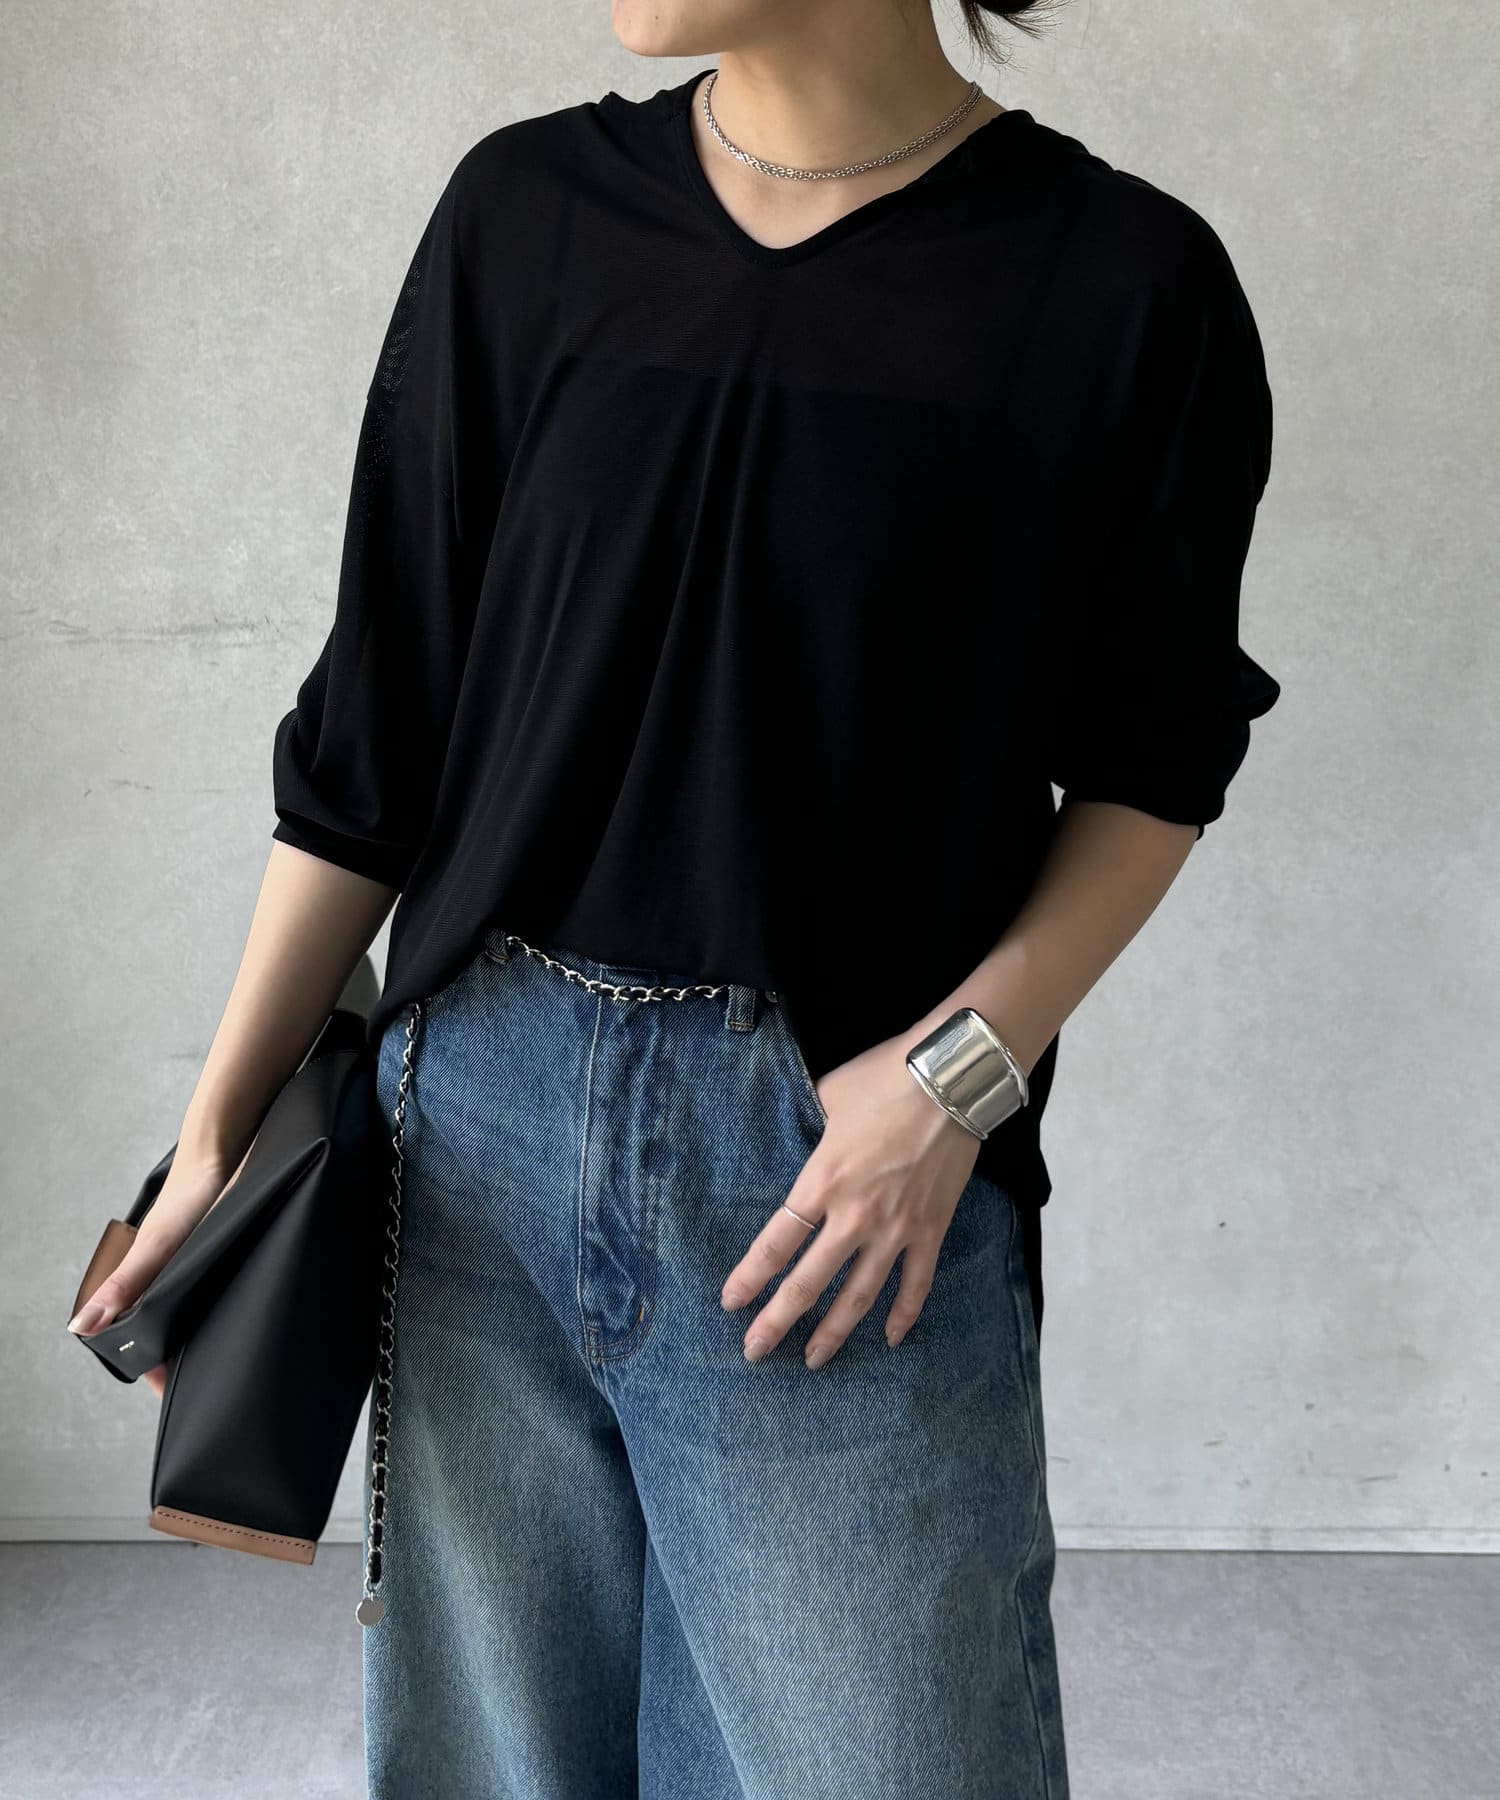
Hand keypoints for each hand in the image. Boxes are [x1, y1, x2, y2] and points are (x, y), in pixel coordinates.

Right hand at [66, 1138, 251, 1399]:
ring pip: (189, 1312)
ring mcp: (188, 1264)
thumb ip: (125, 1284)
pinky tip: (241, 1313)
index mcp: (141, 1280)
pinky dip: (220, 1308)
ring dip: (204, 1332)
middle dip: (183, 1357)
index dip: (158, 1370)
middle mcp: (162, 1276)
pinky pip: (212, 1291)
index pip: (141, 1342)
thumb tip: (82, 1326)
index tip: (180, 1397)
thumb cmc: (192, 1193)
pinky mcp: (213, 1252)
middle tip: (215, 1382)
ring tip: (231, 1355)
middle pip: (166, 1330)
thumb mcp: (161, 1245)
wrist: (228, 1145)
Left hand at [719, 1034, 982, 1367]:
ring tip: (813, 1360)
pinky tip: (890, 1338)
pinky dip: (904, 1313)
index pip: (777, 1242)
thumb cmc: (885, 1079)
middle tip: (755, 1351)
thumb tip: (815, 1141)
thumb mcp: (830, 1096)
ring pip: (859, 1294)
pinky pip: (917, 1282)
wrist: (949, 1079)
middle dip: (778, 1320)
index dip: (751, 1276)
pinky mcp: (931, 1228)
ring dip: (833, 1330)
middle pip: (808, 1281)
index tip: (732, 1302)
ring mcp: (896, 1227)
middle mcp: (854, 1214)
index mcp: (822, 1181)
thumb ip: (817, 1132)